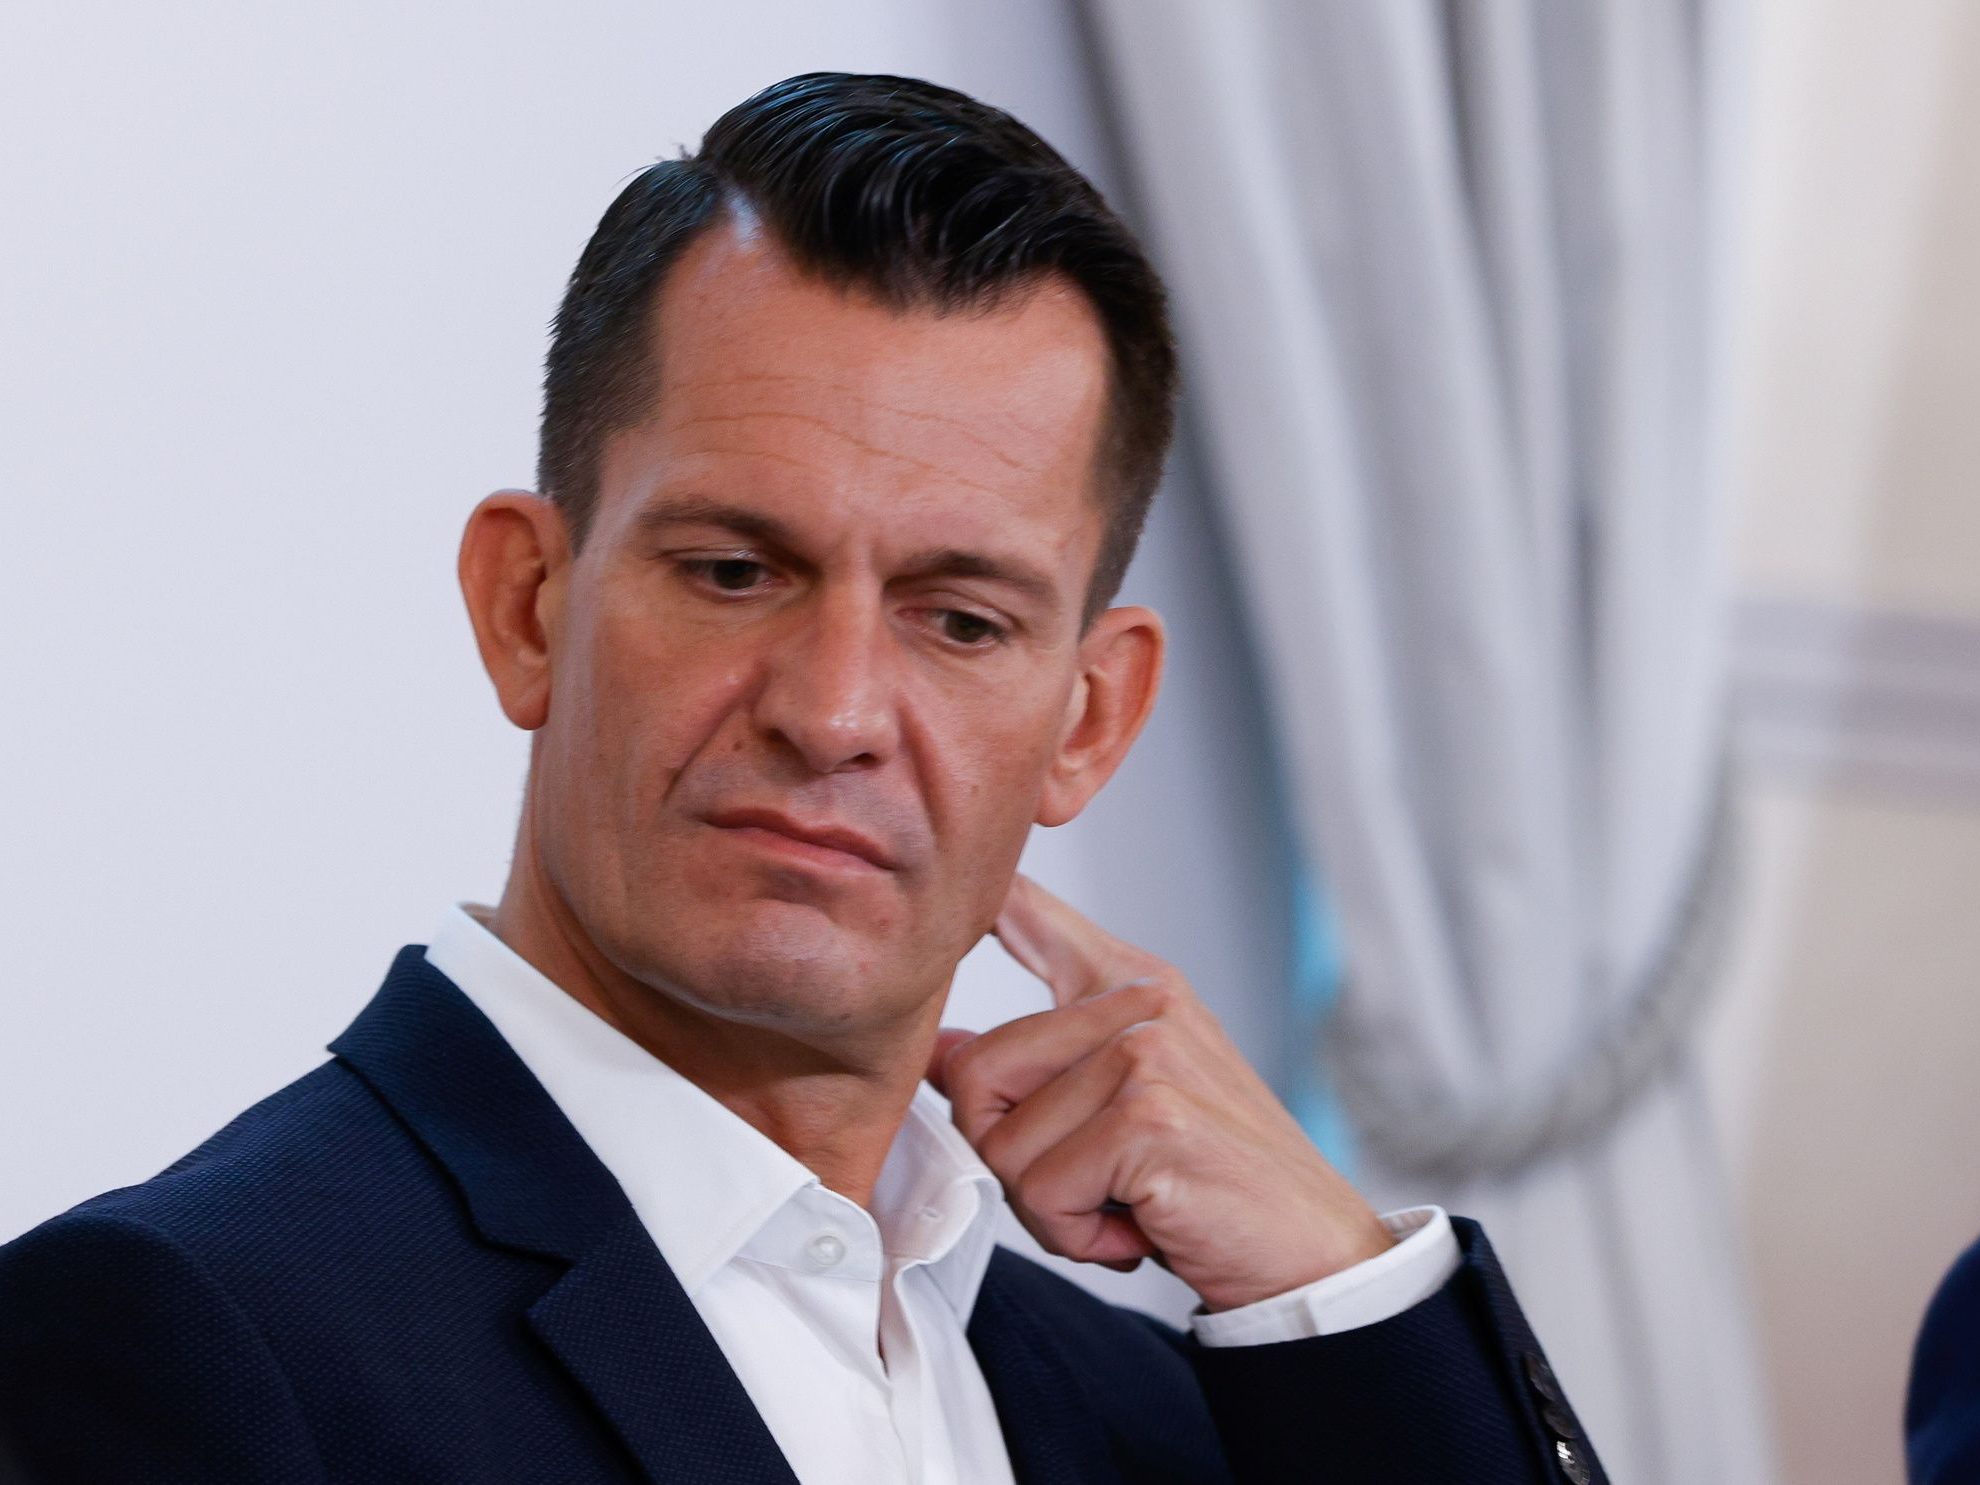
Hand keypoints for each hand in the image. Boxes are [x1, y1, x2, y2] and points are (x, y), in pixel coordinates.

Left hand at [928, 872, 1394, 1312]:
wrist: (1311, 1255)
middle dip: (1011, 1157)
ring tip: (1125, 1204)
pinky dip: (1076, 1234)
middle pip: (976, 1072)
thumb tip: (940, 1051)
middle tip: (1091, 1184)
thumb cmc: (1214, 1185)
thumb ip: (1036, 1067)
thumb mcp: (1124, 1108)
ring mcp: (1145, 1054)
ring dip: (1049, 1208)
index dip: (978, 897)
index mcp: (1134, 985)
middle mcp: (1138, 1004)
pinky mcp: (1148, 1117)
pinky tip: (1138, 1228)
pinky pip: (1040, 1190)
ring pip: (1001, 1144)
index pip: (1032, 912)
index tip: (958, 876)